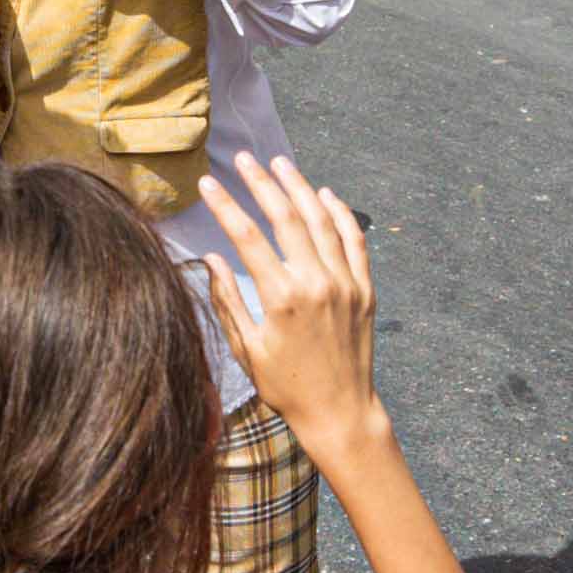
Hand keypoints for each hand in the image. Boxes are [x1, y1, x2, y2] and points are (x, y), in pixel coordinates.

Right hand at [203, 154, 379, 446]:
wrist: (341, 412)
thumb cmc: (287, 387)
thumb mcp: (247, 350)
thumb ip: (227, 302)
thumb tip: (210, 259)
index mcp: (280, 299)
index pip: (245, 236)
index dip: (224, 205)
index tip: (208, 183)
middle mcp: (315, 283)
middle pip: (285, 217)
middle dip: (261, 183)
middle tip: (244, 159)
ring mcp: (344, 283)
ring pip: (321, 220)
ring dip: (300, 187)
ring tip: (281, 164)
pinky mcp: (364, 289)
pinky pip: (354, 240)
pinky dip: (340, 213)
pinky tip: (324, 194)